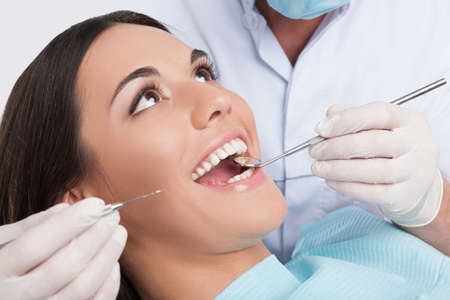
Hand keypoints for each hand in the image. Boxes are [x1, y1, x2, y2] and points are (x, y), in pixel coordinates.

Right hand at [0, 198, 126, 299]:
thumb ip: (27, 229)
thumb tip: (66, 208)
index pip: (34, 245)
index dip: (70, 223)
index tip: (96, 204)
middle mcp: (13, 299)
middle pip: (63, 267)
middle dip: (95, 237)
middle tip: (112, 216)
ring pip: (81, 288)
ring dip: (106, 257)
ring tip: (118, 234)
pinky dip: (107, 284)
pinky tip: (113, 264)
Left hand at [309, 102, 442, 226]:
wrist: (418, 186)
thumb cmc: (390, 151)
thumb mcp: (379, 128)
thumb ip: (354, 118)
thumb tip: (330, 115)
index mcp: (410, 120)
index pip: (379, 113)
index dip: (346, 120)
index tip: (320, 129)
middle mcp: (417, 144)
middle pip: (373, 142)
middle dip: (336, 146)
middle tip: (315, 151)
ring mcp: (414, 172)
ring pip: (372, 170)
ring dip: (338, 168)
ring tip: (317, 167)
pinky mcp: (405, 196)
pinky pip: (372, 192)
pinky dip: (346, 186)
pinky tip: (330, 181)